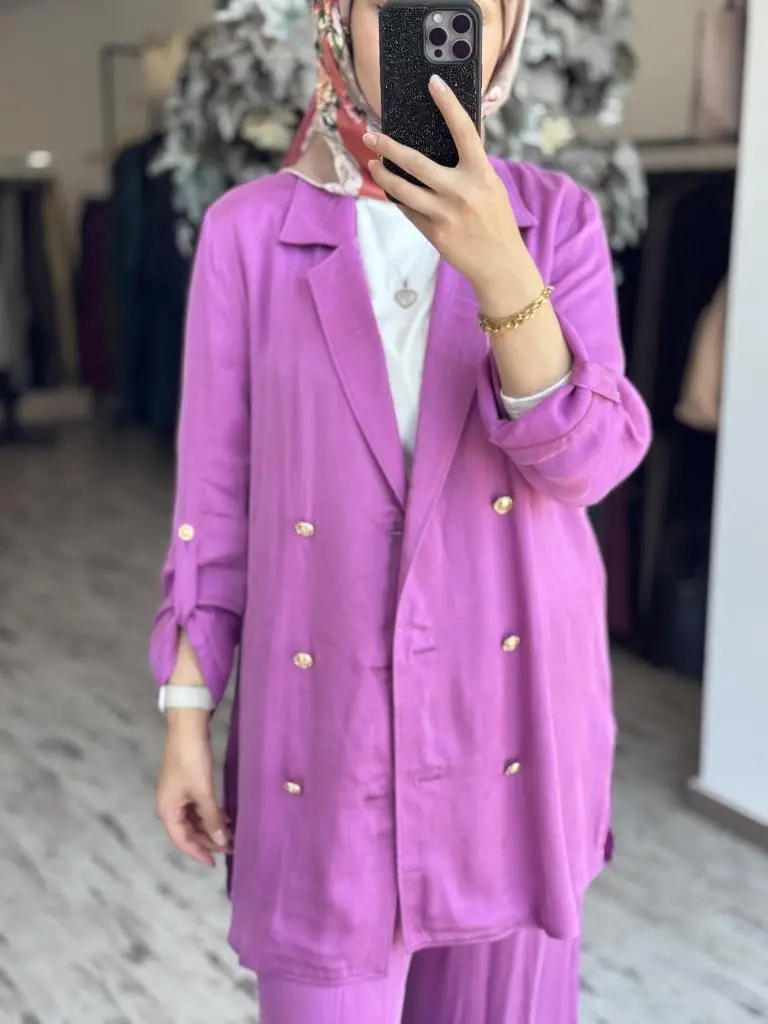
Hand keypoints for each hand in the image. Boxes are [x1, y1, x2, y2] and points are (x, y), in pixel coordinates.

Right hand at [155, 715, 230, 867]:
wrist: (187, 729)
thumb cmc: (192, 761)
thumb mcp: (203, 792)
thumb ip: (212, 818)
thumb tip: (221, 843)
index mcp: (167, 811)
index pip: (182, 841)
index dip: (198, 853)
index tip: (215, 863)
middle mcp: (169, 806)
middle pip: (187, 832)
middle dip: (208, 841)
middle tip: (230, 848)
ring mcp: (176, 795)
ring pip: (193, 820)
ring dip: (210, 828)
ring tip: (230, 836)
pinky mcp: (185, 785)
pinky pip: (196, 808)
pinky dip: (209, 815)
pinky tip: (224, 817)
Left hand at [364, 75, 522, 296]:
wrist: (500, 265)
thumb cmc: (496, 221)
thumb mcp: (491, 187)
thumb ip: (472, 165)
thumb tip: (455, 137)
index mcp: (481, 174)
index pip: (464, 131)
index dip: (449, 104)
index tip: (434, 83)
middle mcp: (461, 192)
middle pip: (415, 162)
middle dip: (388, 146)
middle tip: (371, 135)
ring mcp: (445, 214)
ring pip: (402, 189)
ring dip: (382, 175)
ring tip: (373, 164)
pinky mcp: (434, 233)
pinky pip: (408, 210)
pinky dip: (397, 198)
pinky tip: (391, 189)